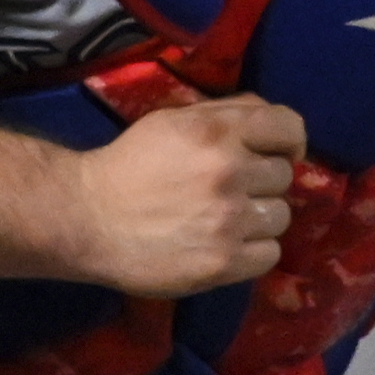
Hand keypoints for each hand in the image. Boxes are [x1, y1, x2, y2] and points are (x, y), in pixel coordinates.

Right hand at [60, 96, 307, 297]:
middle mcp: (228, 172)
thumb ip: (229, 113)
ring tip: (224, 220)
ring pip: (281, 216)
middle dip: (261, 182)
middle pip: (284, 176)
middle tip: (229, 190)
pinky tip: (225, 245)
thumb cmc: (132, 165)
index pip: (288, 127)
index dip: (289, 141)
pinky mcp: (223, 262)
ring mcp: (227, 220)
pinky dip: (252, 252)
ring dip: (258, 218)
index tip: (276, 153)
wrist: (85, 218)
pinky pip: (270, 254)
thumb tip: (279, 126)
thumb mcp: (175, 121)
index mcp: (217, 131)